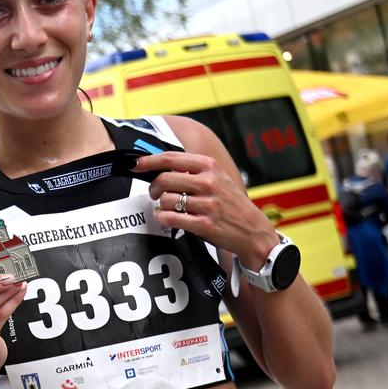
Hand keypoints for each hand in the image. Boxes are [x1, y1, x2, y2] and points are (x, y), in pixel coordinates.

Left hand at [136, 151, 278, 265]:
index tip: (135, 164)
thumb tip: (159, 164)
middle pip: (163, 179)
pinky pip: (170, 218)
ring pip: (165, 199)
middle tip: (155, 193)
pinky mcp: (204, 224)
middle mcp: (208, 182)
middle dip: (153, 187)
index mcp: (210, 166)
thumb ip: (192, 169)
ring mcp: (207, 204)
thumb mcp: (217, 177)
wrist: (252, 229)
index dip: (148, 161)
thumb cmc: (229, 202)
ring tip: (166, 207)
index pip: (170, 158)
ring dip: (160, 205)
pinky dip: (162, 218)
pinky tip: (166, 218)